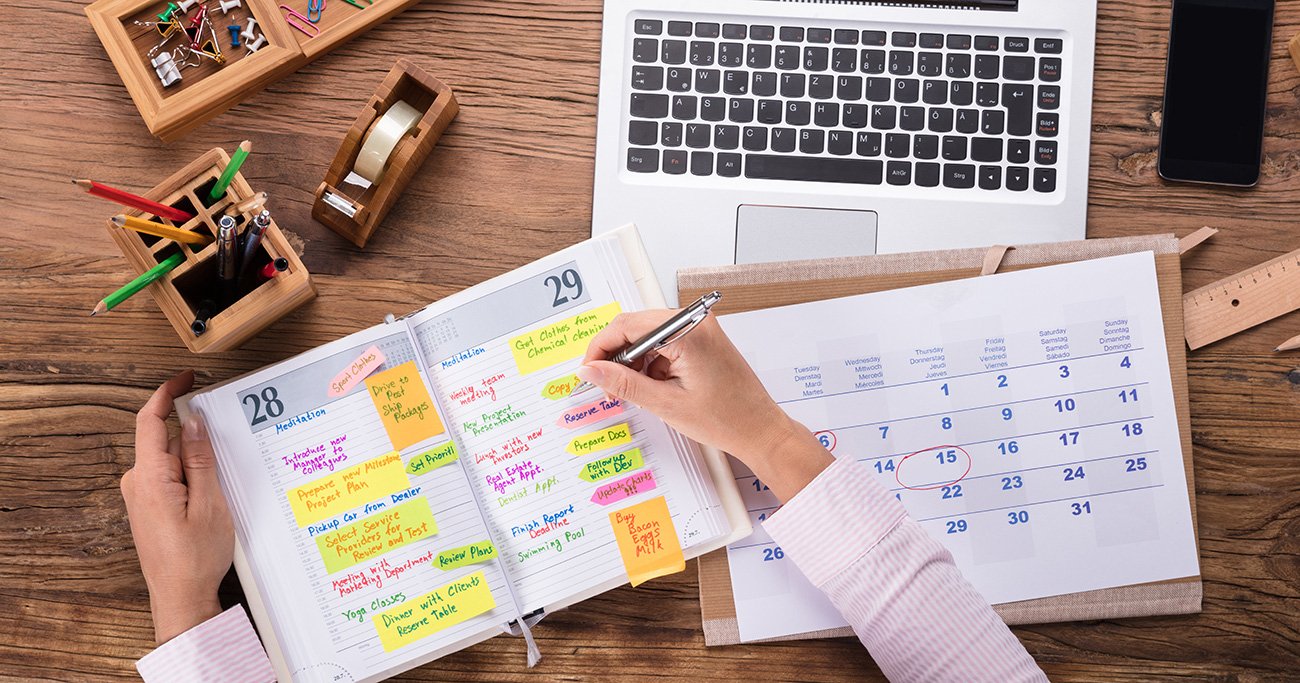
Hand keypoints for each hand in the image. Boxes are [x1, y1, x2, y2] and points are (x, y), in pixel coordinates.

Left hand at [122, 369, 233, 643]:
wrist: (180, 596)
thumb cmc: (195, 557)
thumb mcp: (210, 502)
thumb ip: (199, 458)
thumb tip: (193, 422)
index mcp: (149, 478)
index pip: (150, 421)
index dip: (166, 393)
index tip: (184, 378)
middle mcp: (137, 484)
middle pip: (165, 440)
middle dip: (195, 439)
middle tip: (224, 449)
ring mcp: (140, 496)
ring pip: (170, 460)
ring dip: (195, 463)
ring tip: (220, 488)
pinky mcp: (148, 506)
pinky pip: (169, 477)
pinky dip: (190, 476)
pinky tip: (210, 496)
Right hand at [576, 310, 832, 501]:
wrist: (760, 430)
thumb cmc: (726, 419)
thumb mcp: (665, 403)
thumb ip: (623, 383)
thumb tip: (590, 370)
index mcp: (687, 332)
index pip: (627, 325)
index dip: (601, 348)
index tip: (588, 371)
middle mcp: (695, 322)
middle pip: (636, 326)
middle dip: (616, 356)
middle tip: (606, 385)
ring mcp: (700, 328)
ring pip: (648, 336)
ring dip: (634, 361)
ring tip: (633, 392)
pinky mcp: (703, 339)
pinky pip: (665, 343)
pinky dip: (652, 363)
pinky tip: (652, 387)